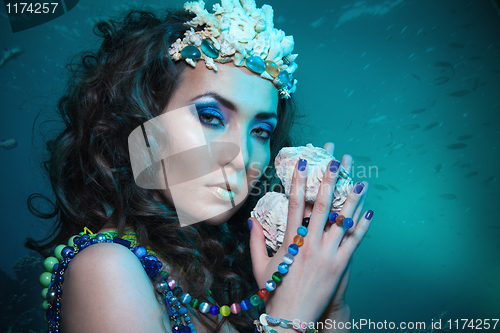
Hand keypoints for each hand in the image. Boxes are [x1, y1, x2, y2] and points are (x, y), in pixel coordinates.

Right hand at [248, 143, 372, 323]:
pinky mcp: (340, 265)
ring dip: (352, 199)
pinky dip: (362, 226)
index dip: (298, 181)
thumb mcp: (259, 265)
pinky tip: (368, 212)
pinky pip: (354, 242)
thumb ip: (256, 241)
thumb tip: (251, 220)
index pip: (294, 204)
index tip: (302, 163)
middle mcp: (311, 244)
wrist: (291, 319)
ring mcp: (328, 254)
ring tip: (360, 180)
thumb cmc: (274, 292)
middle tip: (335, 161)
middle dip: (329, 180)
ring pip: (342, 221)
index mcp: (290, 242)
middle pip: (321, 206)